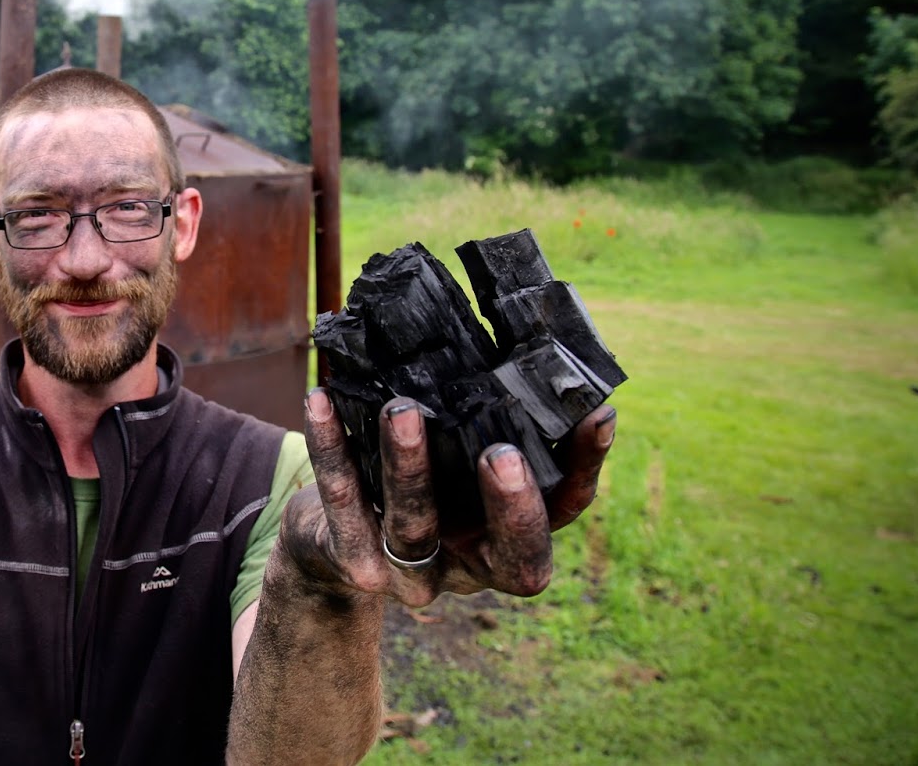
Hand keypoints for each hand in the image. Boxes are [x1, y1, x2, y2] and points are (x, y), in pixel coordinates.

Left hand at [280, 390, 613, 608]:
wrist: (332, 544)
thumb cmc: (416, 486)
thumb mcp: (459, 467)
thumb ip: (492, 427)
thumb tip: (530, 345)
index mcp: (509, 541)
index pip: (565, 513)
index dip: (585, 471)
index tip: (596, 416)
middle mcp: (471, 570)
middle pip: (514, 560)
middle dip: (513, 507)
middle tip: (501, 453)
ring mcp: (411, 574)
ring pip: (415, 528)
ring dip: (409, 468)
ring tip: (402, 412)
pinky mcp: (354, 560)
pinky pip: (342, 500)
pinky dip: (331, 447)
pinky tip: (321, 398)